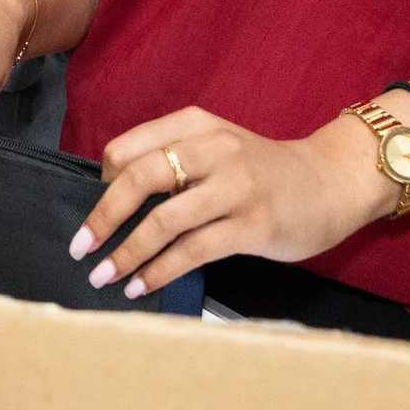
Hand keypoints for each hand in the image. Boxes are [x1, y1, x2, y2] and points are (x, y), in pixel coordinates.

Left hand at [70, 106, 383, 299]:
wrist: (329, 183)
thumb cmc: (261, 171)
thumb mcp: (216, 147)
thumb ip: (173, 161)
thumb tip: (114, 199)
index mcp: (196, 124)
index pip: (128, 148)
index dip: (103, 182)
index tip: (95, 212)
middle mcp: (214, 149)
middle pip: (140, 178)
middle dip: (103, 217)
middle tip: (79, 247)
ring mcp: (235, 187)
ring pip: (164, 219)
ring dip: (127, 253)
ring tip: (103, 275)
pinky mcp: (253, 225)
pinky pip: (193, 250)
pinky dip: (160, 271)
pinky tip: (141, 285)